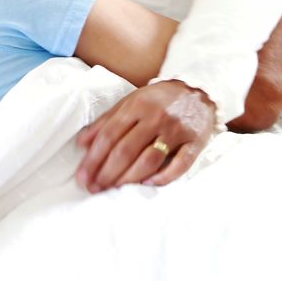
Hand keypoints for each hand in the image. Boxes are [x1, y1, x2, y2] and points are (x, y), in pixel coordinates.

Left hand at [75, 80, 215, 191]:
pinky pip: (180, 164)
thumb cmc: (158, 100)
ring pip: (149, 159)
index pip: (109, 135)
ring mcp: (176, 130)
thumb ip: (106, 122)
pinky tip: (147, 184)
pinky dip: (164, 177)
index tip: (82, 176)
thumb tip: (82, 143)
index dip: (93, 158)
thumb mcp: (130, 102)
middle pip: (126, 150)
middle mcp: (155, 118)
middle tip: (94, 188)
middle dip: (106, 172)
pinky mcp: (195, 142)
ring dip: (129, 178)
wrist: (199, 90)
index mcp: (136, 106)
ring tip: (114, 190)